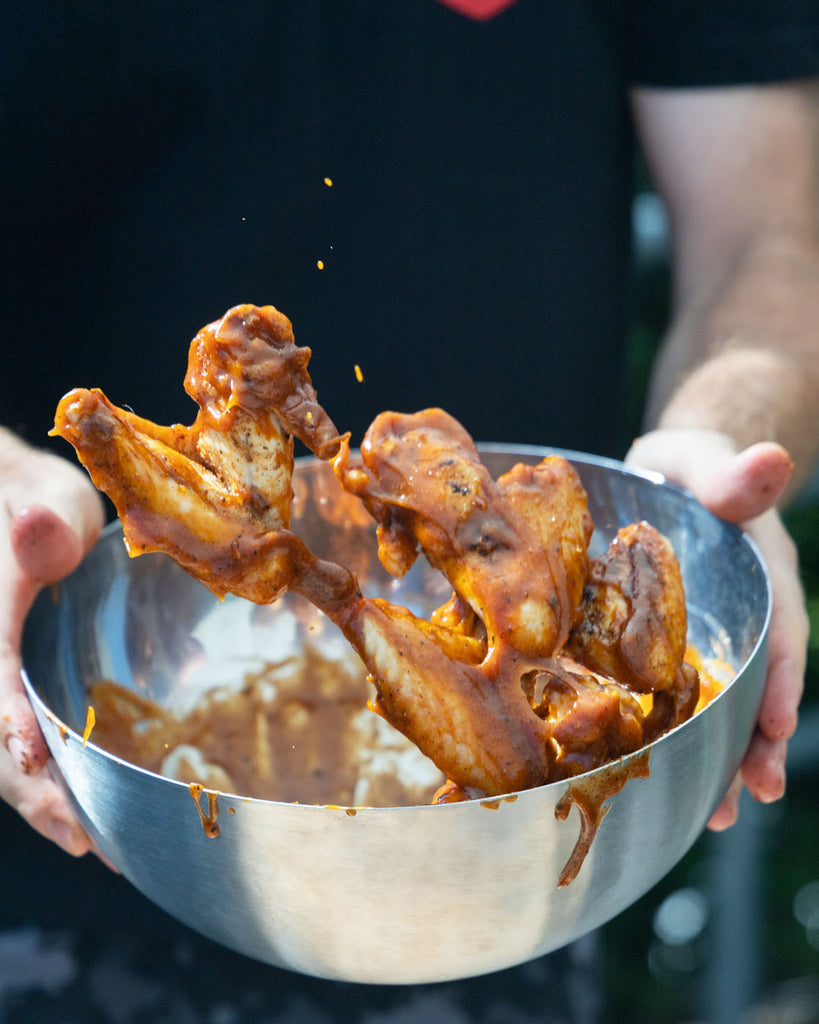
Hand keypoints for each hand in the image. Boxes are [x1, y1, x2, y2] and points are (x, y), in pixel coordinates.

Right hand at [0, 428, 104, 853]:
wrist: (18, 514)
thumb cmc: (36, 508)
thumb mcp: (45, 501)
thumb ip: (44, 520)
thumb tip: (38, 528)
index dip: (14, 733)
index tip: (42, 772)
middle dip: (32, 791)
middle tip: (85, 839)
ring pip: (3, 751)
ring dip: (43, 797)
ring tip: (95, 841)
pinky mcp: (13, 692)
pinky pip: (20, 740)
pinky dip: (48, 777)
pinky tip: (88, 806)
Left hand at [626, 428, 806, 829]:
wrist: (669, 475)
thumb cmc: (692, 467)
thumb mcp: (707, 464)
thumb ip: (734, 475)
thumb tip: (771, 459)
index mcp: (761, 576)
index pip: (781, 630)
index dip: (781, 677)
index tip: (775, 723)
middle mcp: (746, 615)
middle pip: (761, 683)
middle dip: (758, 741)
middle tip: (752, 795)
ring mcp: (713, 634)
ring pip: (726, 701)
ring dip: (725, 754)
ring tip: (720, 811)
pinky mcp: (675, 645)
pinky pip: (684, 694)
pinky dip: (682, 733)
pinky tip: (670, 775)